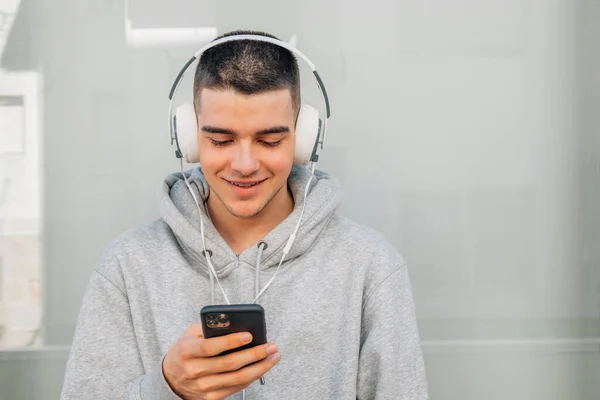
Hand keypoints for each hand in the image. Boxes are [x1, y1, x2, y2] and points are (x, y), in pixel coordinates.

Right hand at [162, 324, 280, 399]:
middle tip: (271, 346)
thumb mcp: (190, 334)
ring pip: (237, 378)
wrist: (170, 379)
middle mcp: (194, 370)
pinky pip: (236, 388)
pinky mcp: (211, 398)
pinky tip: (261, 368)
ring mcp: (203, 387)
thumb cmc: (184, 352)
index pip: (211, 347)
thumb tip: (234, 323)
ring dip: (260, 367)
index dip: (231, 341)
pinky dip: (252, 378)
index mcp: (187, 351)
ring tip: (273, 356)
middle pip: (230, 364)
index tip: (249, 335)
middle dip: (255, 354)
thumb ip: (209, 327)